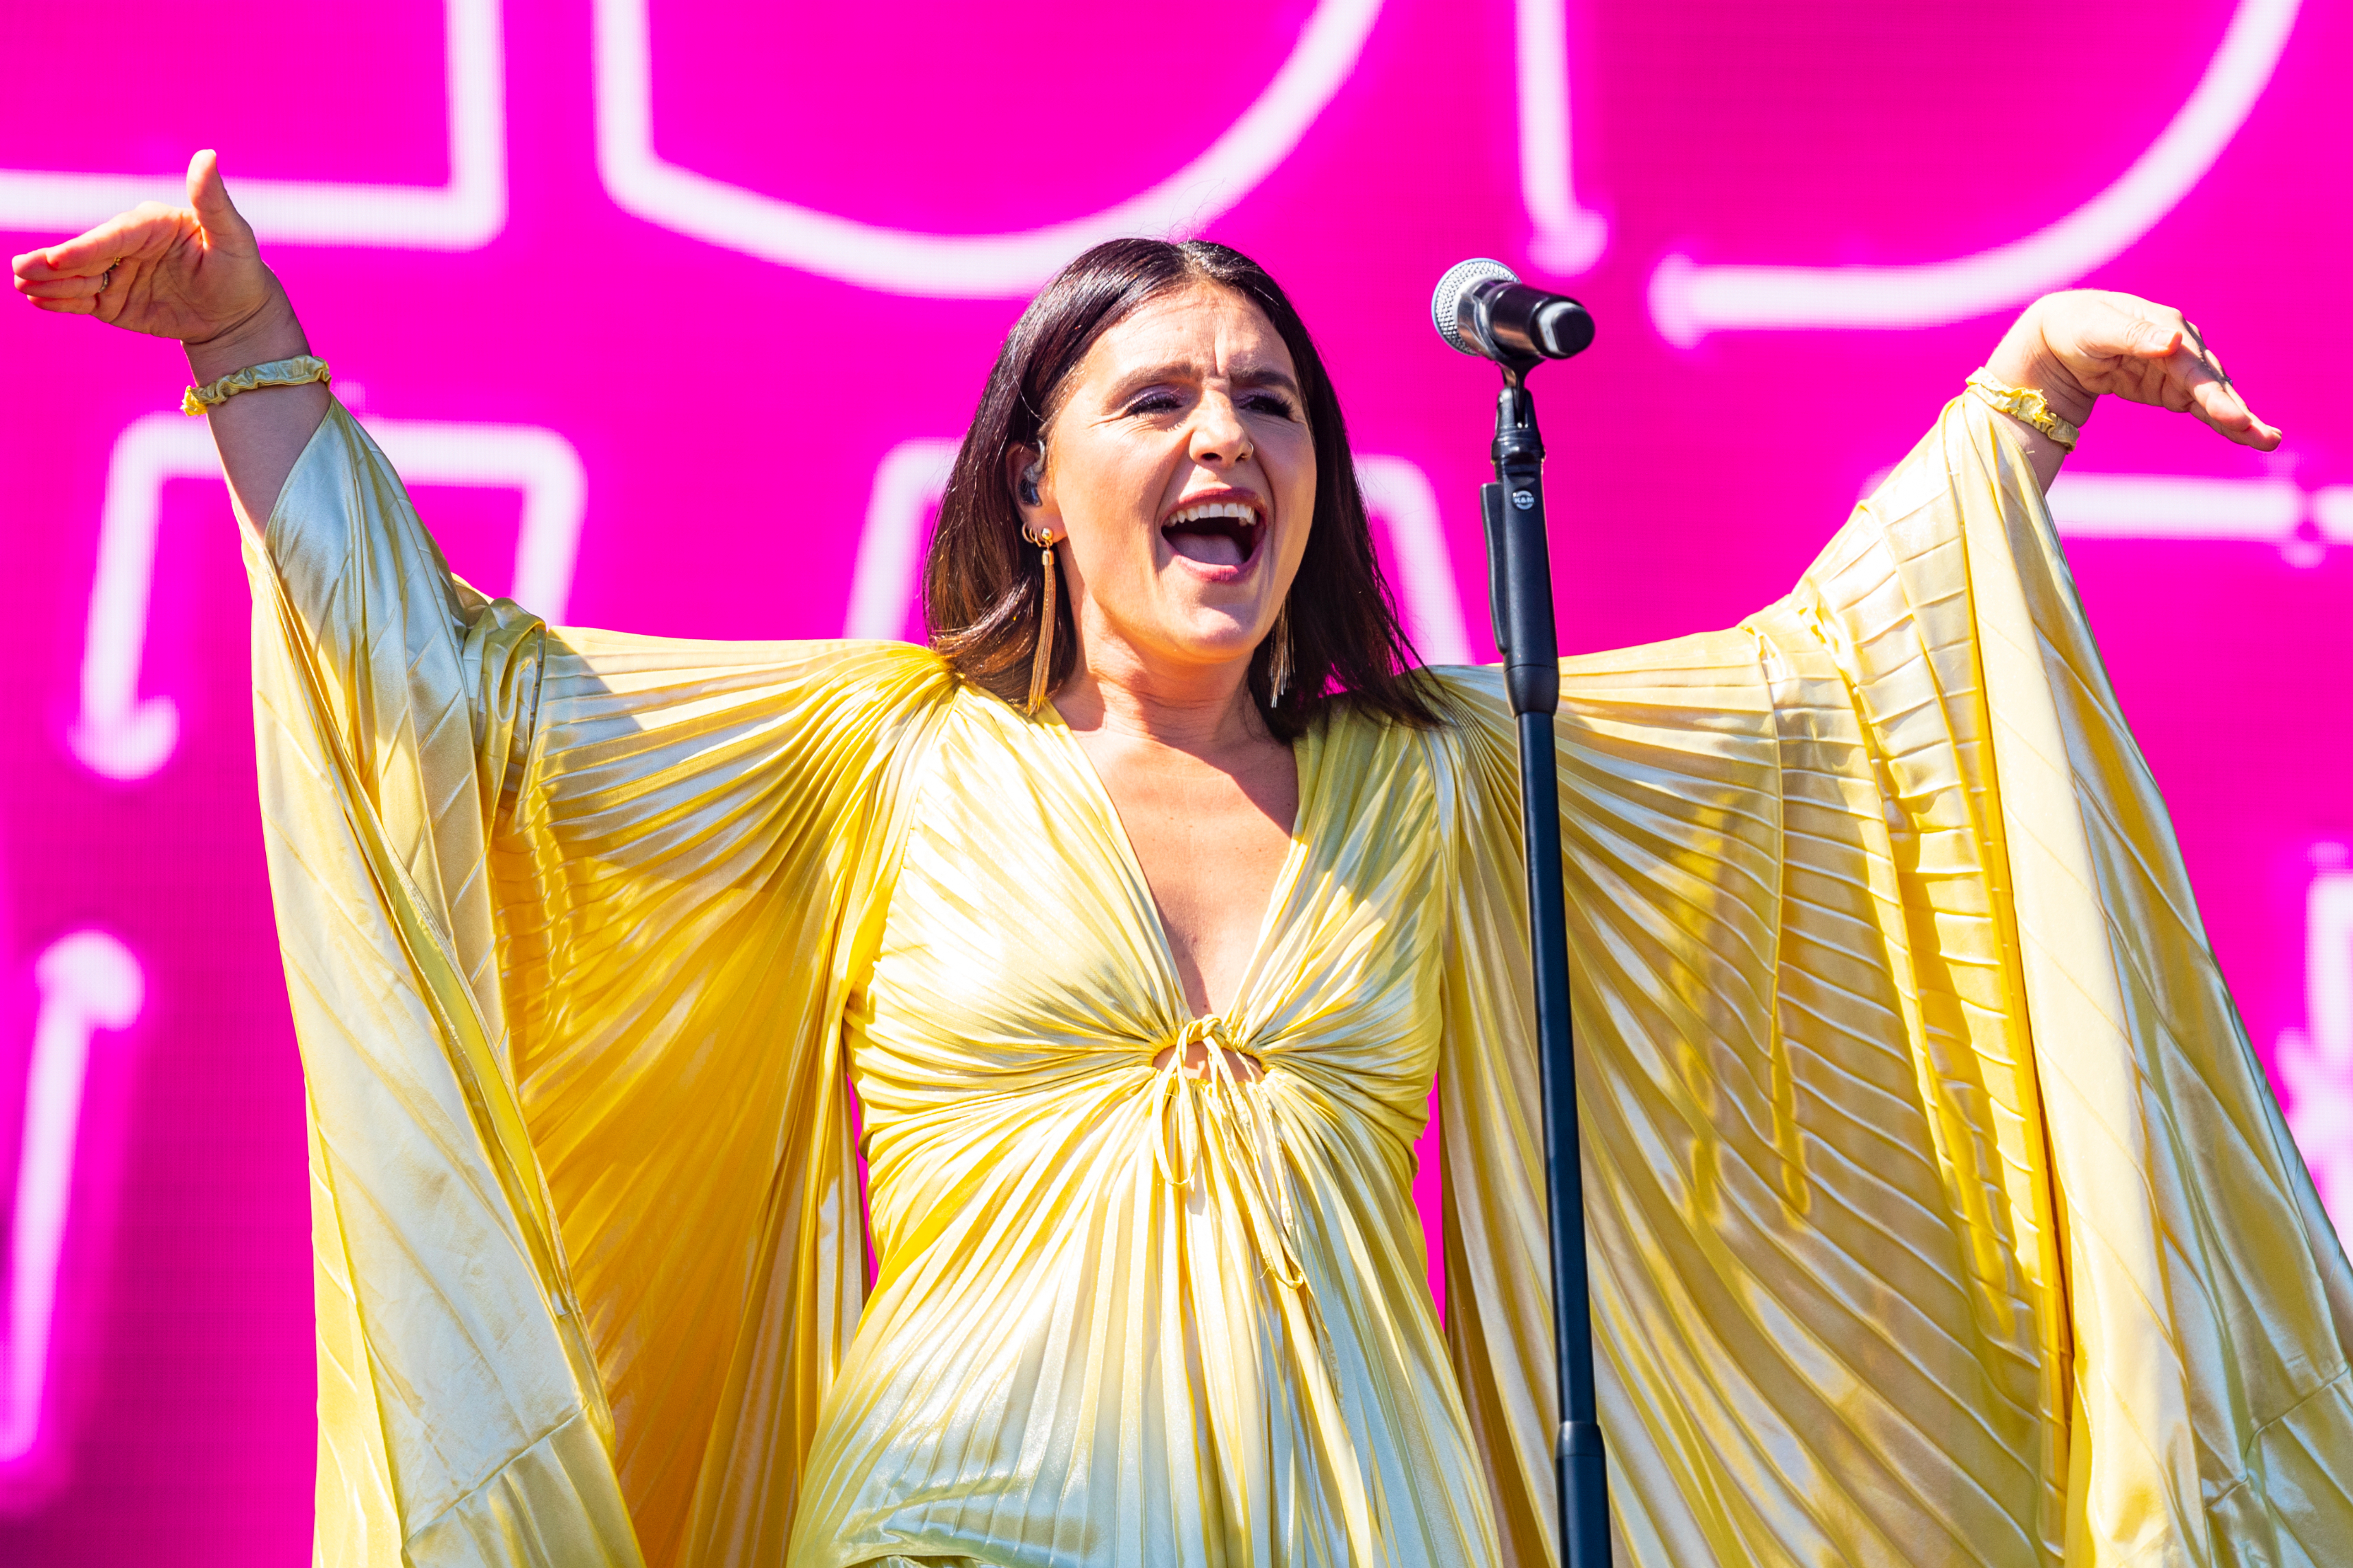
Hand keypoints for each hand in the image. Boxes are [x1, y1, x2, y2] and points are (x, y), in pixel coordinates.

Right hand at [10, 149, 303, 378]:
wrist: (239, 313)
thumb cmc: (240, 269)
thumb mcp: (233, 236)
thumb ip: (212, 200)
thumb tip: (207, 154)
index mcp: (152, 223)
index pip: (116, 236)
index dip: (88, 248)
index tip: (60, 259)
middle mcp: (129, 245)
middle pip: (88, 254)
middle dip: (54, 263)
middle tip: (22, 270)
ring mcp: (118, 272)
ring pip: (80, 277)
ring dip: (50, 281)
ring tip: (22, 285)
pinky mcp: (114, 299)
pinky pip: (84, 299)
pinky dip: (61, 301)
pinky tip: (37, 301)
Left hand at [1986, 289, 2281, 452]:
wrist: (2056, 337)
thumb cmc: (2075, 326)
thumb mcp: (2095, 329)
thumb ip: (2132, 337)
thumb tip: (2173, 342)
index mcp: (2165, 325)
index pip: (2192, 366)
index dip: (2212, 393)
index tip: (2233, 417)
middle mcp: (2180, 345)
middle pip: (2211, 383)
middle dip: (2237, 411)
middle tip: (2265, 437)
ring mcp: (2177, 367)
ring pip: (2212, 396)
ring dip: (2239, 419)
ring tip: (2268, 441)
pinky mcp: (2169, 386)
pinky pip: (2197, 405)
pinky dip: (2219, 420)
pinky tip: (2244, 434)